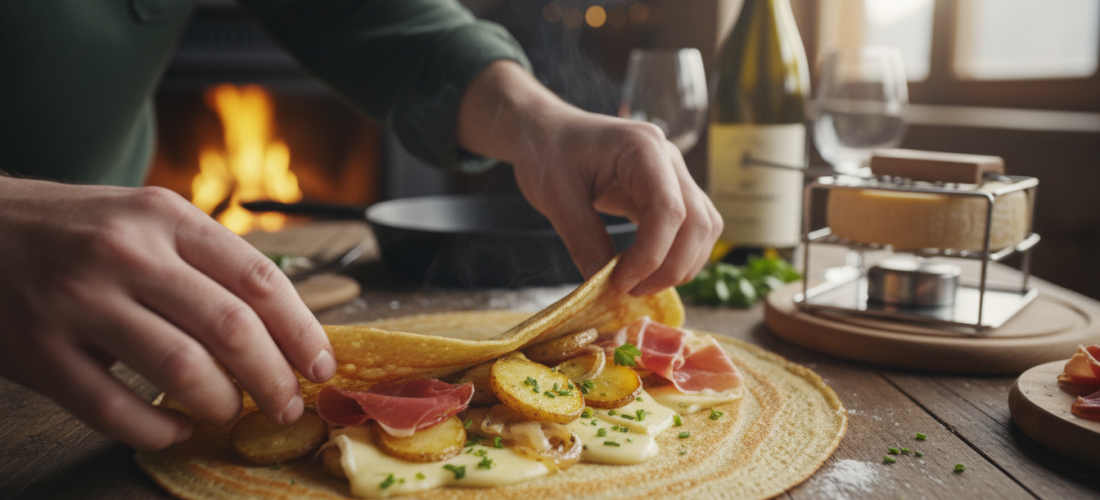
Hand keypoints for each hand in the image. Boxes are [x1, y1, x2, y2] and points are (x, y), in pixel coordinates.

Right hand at [0, 178, 335, 449]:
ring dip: (221, 404)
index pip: (259, 279)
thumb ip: (207, 262)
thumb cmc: (76, 229)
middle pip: (231, 329)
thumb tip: (283, 326)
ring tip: (231, 412)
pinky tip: (175, 428)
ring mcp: (79, 302)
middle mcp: (126, 254)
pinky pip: (115, 410)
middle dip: (274, 379)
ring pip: (181, 371)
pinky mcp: (39, 351)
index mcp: (165, 217)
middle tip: (288, 405)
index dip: (302, 331)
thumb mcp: (146, 218)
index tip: (321, 365)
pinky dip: (158, 431)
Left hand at [458, 62, 721, 294]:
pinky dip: (677, 256)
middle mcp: (669, 158)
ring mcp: (674, 174)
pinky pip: (692, 228)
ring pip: (704, 228)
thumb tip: (604, 287)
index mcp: (642, 148)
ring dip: (680, 265)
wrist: (546, 132)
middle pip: (697, 222)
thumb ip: (583, 240)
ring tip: (638, 285)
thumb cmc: (547, 154)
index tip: (620, 283)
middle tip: (630, 290)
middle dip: (671, 267)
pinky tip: (646, 272)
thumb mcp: (555, 197)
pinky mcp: (671, 192)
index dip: (651, 255)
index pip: (668, 209)